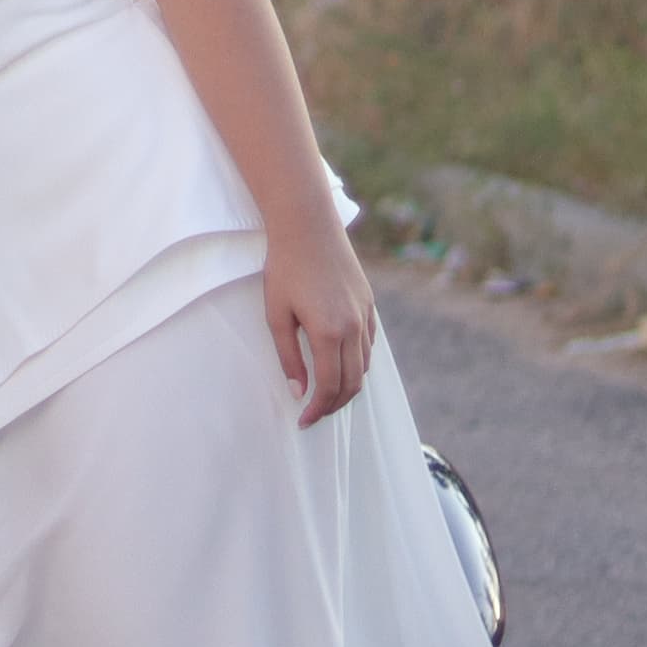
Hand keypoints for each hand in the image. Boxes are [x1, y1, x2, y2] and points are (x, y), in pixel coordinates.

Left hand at [266, 219, 379, 426]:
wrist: (308, 226)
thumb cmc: (285, 268)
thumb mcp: (276, 314)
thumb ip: (288, 357)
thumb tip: (298, 391)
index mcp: (329, 333)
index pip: (329, 387)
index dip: (317, 409)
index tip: (303, 420)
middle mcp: (354, 328)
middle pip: (352, 383)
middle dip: (334, 405)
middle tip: (314, 414)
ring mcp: (365, 315)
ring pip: (365, 366)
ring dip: (348, 387)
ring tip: (327, 396)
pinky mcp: (369, 304)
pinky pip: (369, 345)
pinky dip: (359, 364)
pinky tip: (342, 367)